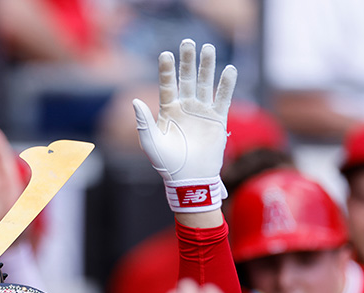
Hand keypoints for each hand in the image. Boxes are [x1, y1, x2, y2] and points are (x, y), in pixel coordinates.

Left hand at [133, 39, 235, 213]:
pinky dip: (227, 85)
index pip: (167, 85)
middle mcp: (185, 108)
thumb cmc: (167, 164)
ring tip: (209, 48)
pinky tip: (229, 70)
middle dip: (187, 61)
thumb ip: (143, 121)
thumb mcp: (151, 142)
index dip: (166, 70)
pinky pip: (223, 99)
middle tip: (188, 43)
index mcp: (167, 111)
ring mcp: (202, 112)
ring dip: (207, 67)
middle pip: (187, 79)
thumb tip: (134, 101)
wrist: (189, 179)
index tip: (165, 54)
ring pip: (205, 84)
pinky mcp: (217, 120)